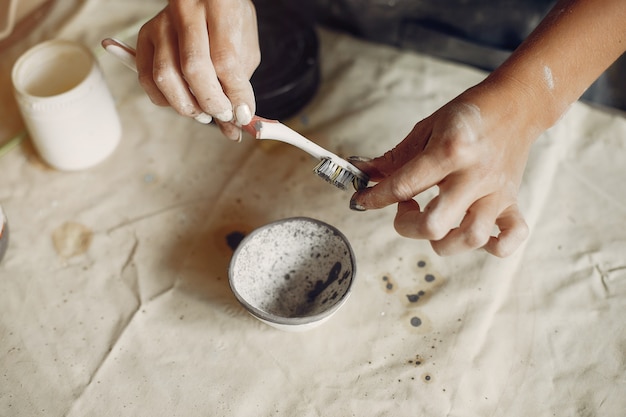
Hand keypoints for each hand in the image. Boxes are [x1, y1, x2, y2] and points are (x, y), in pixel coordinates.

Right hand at [136, 0, 259, 139]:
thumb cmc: (230, 25)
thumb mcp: (245, 49)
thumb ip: (240, 85)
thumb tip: (235, 125)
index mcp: (219, 7)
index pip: (224, 60)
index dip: (234, 94)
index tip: (243, 114)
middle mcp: (185, 12)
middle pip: (192, 68)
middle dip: (210, 102)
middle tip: (223, 114)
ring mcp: (161, 24)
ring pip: (165, 76)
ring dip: (186, 105)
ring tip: (204, 113)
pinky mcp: (145, 36)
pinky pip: (146, 78)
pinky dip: (165, 100)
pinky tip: (184, 101)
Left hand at [349, 80, 539, 256]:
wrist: (515, 104)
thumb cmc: (468, 115)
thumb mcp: (426, 128)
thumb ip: (394, 158)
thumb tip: (362, 173)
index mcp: (450, 151)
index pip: (403, 186)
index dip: (374, 198)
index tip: (362, 201)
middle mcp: (474, 175)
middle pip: (434, 224)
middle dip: (407, 226)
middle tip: (405, 209)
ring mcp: (496, 192)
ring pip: (471, 238)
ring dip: (444, 241)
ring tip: (435, 222)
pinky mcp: (512, 201)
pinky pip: (513, 236)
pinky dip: (493, 246)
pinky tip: (473, 235)